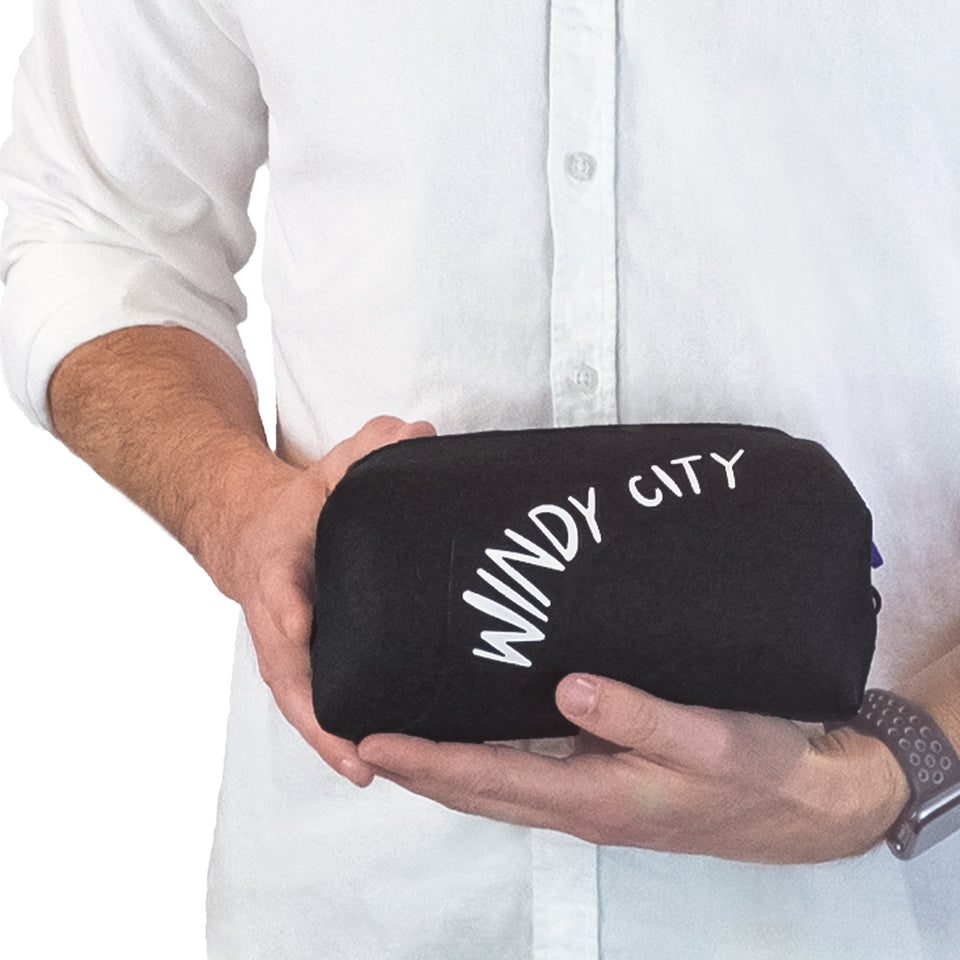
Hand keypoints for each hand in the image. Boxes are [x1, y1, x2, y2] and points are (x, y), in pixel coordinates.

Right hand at [221, 415, 434, 786]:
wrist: (252, 532)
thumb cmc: (299, 504)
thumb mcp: (329, 467)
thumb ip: (370, 448)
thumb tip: (422, 434)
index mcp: (277, 563)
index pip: (278, 585)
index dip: (288, 607)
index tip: (300, 626)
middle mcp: (274, 615)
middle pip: (286, 670)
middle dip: (314, 714)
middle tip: (353, 753)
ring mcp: (282, 646)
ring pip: (297, 699)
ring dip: (325, 738)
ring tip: (366, 773)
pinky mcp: (299, 663)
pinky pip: (312, 702)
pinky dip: (333, 733)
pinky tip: (371, 761)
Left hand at [359, 674, 909, 861]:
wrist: (802, 806)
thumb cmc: (757, 773)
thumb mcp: (709, 740)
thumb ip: (639, 716)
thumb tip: (568, 688)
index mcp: (593, 799)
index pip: (488, 780)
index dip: (426, 762)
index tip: (369, 741)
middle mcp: (578, 804)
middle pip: (476, 790)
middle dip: (415, 768)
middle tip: (358, 735)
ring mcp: (588, 795)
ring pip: (495, 784)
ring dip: (443, 765)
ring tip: (399, 731)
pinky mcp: (602, 780)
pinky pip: (525, 769)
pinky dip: (484, 756)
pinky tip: (473, 726)